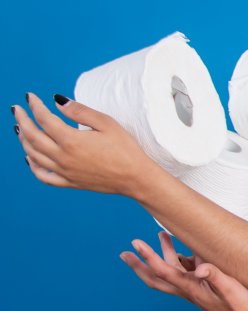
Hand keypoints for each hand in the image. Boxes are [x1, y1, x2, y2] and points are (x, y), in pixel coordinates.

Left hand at [13, 93, 160, 196]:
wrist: (136, 178)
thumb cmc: (126, 150)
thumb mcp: (107, 123)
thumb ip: (80, 111)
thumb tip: (58, 102)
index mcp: (72, 140)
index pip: (44, 119)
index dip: (35, 106)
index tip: (30, 97)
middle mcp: (63, 157)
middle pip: (33, 136)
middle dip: (22, 120)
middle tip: (17, 110)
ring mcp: (65, 171)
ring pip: (33, 155)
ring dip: (23, 140)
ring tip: (21, 129)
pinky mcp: (70, 182)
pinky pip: (43, 176)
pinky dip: (32, 166)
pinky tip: (29, 157)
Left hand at [121, 232, 247, 310]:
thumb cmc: (241, 308)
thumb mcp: (231, 289)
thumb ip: (216, 276)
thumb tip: (199, 267)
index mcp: (191, 289)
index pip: (164, 271)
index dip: (148, 257)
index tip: (135, 243)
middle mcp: (188, 291)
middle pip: (156, 278)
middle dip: (139, 266)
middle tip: (124, 254)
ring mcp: (194, 292)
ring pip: (169, 275)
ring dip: (162, 256)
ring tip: (163, 236)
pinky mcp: (202, 291)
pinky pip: (183, 275)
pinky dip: (178, 262)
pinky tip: (186, 252)